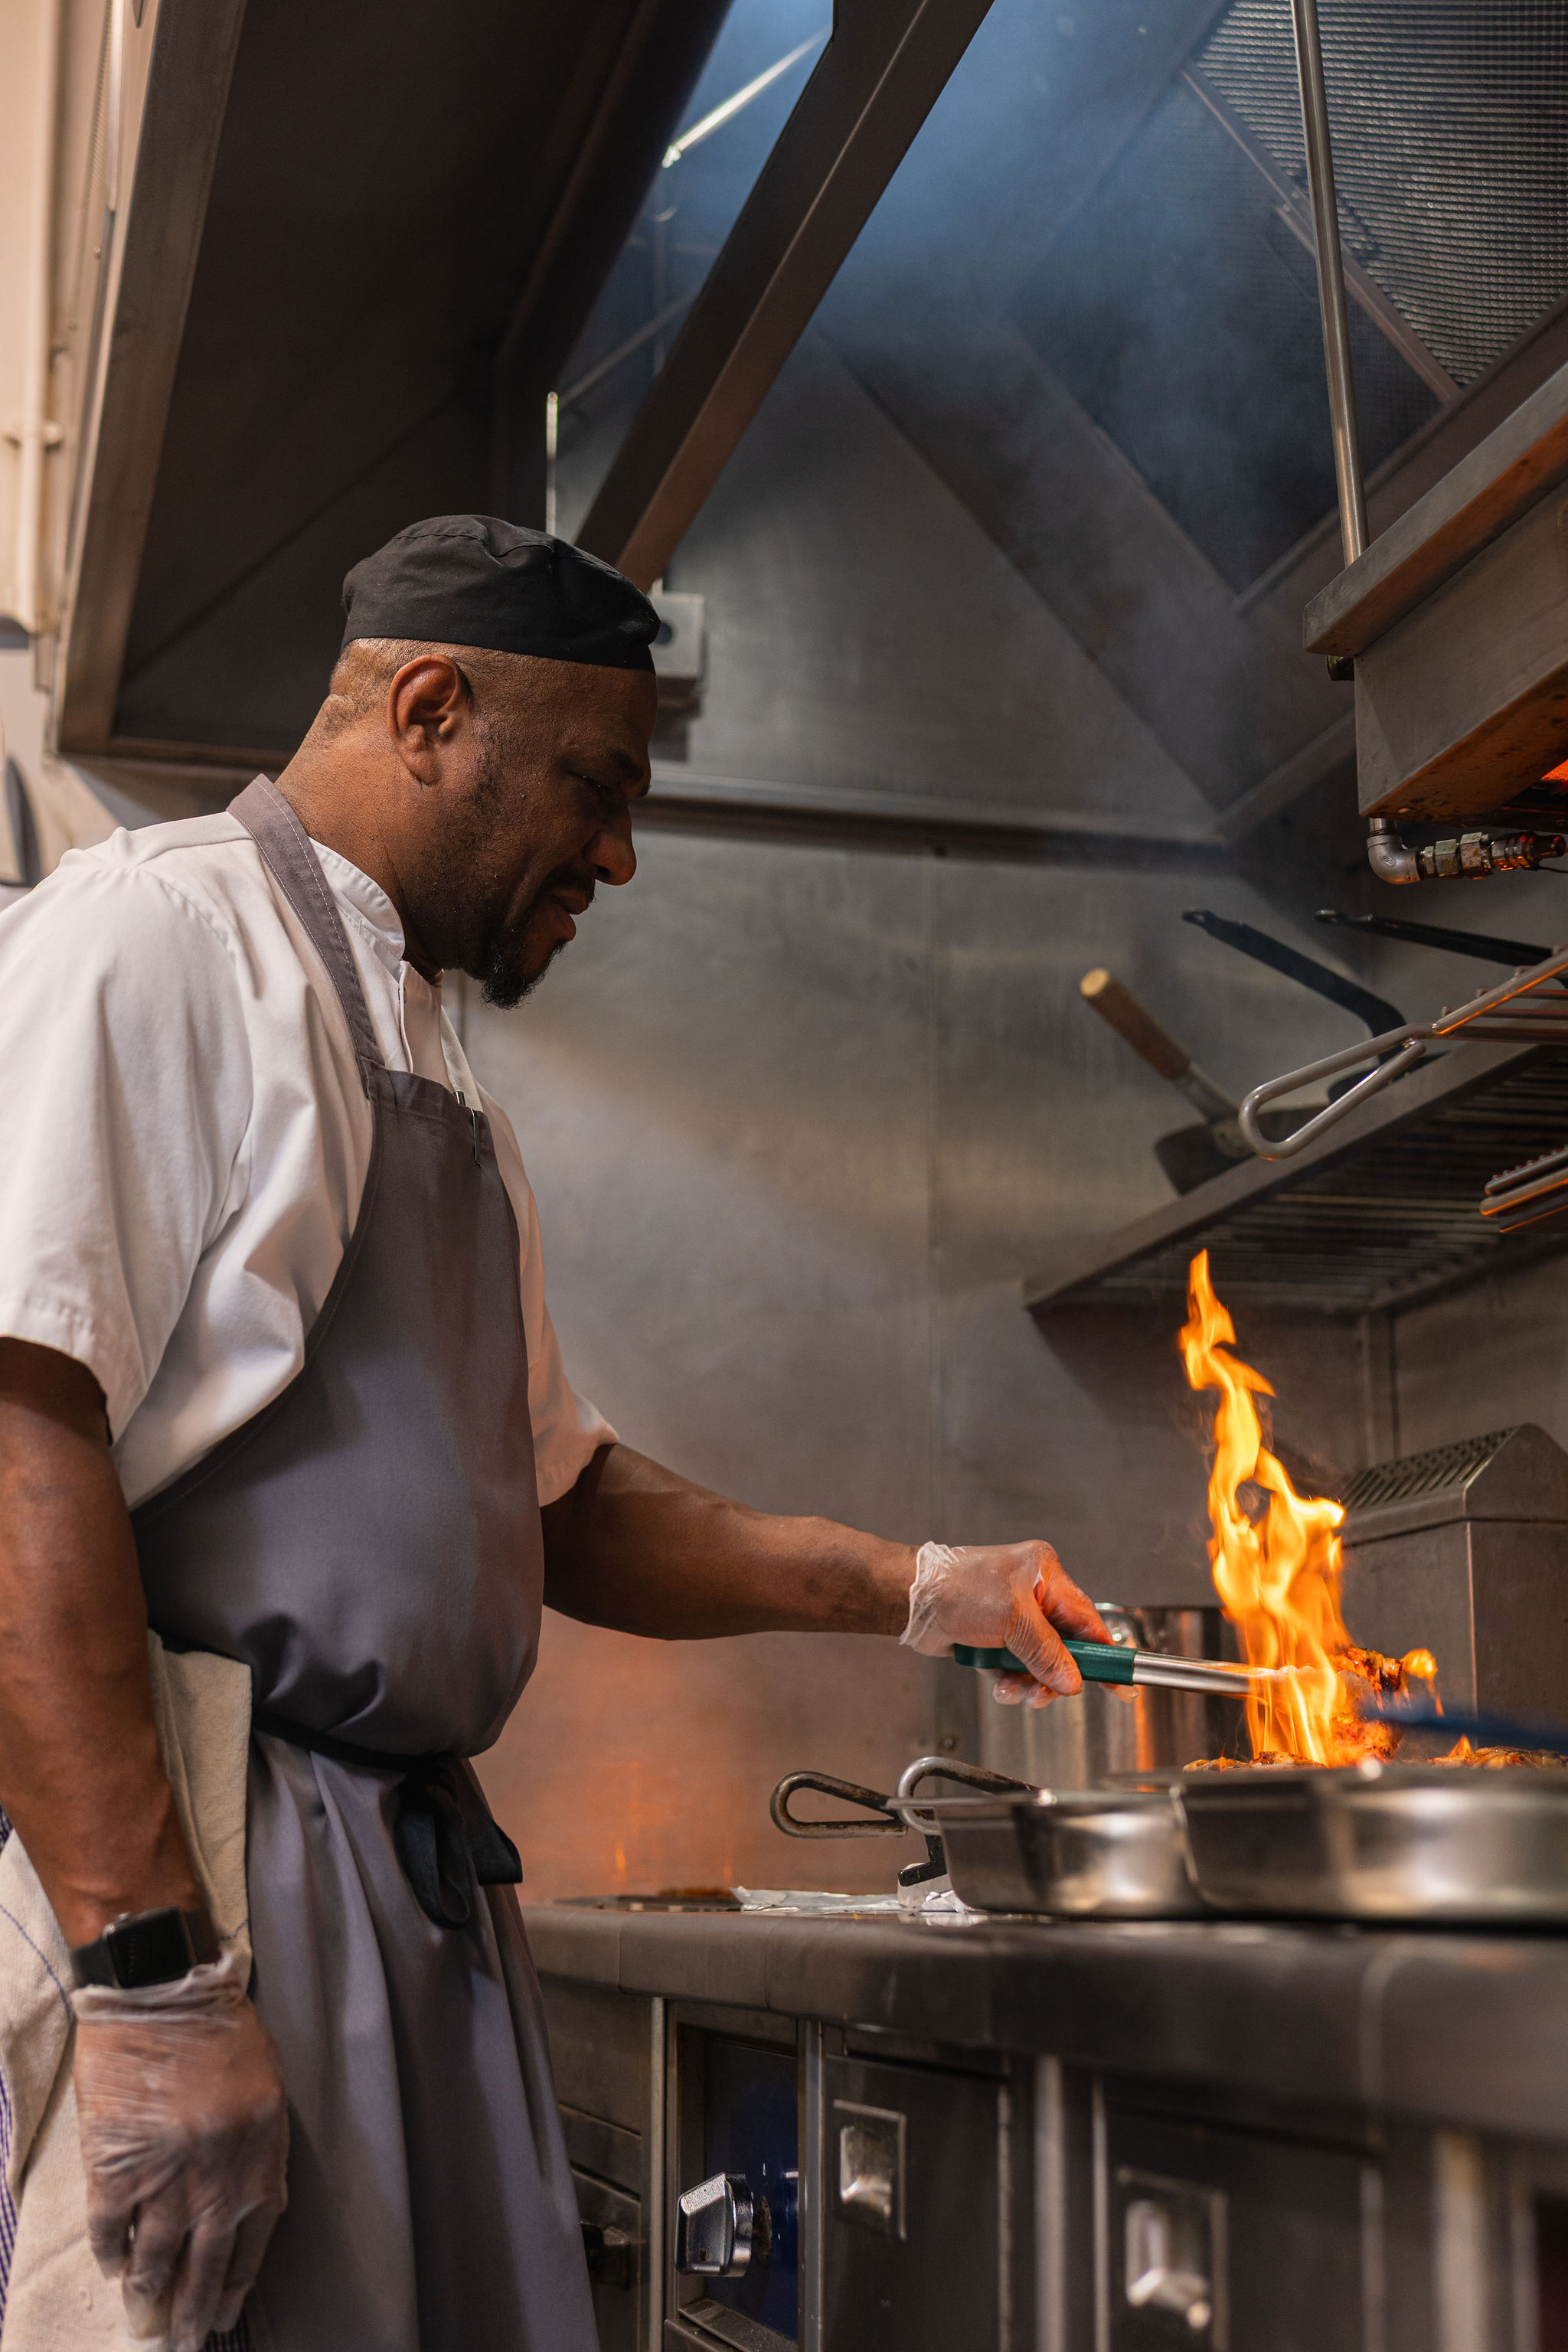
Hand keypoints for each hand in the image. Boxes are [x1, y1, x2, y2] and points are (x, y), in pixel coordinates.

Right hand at [72, 1955, 287, 2350]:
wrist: (164, 1990)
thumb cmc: (223, 2030)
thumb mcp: (266, 2089)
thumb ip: (258, 2149)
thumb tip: (245, 2203)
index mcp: (260, 2156)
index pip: (253, 2241)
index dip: (236, 2282)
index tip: (225, 2311)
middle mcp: (216, 2177)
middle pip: (205, 2262)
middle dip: (195, 2309)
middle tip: (188, 2344)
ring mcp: (165, 2174)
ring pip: (155, 2255)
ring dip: (147, 2293)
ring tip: (143, 2320)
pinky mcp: (117, 2164)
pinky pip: (111, 2226)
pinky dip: (109, 2250)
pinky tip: (111, 2266)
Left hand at [900, 1540, 1112, 1707]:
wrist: (909, 1600)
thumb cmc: (956, 1589)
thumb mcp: (1013, 1619)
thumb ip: (1047, 1652)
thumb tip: (1073, 1679)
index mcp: (1045, 1575)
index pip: (1088, 1620)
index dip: (1105, 1653)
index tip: (1122, 1682)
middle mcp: (1032, 1595)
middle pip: (1064, 1648)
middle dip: (1053, 1675)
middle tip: (1042, 1691)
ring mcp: (1012, 1618)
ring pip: (1039, 1664)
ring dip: (1027, 1682)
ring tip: (1010, 1688)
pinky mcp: (994, 1638)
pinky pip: (1015, 1669)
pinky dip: (1009, 1680)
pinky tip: (997, 1683)